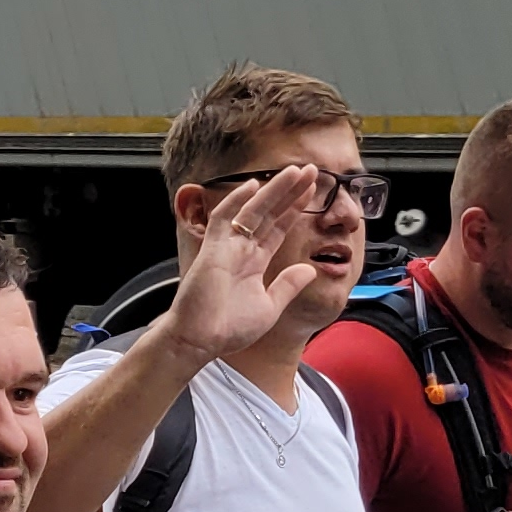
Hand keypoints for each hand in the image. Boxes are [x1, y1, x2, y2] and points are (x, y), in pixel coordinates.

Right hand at [157, 169, 322, 364]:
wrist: (200, 341)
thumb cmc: (228, 329)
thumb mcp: (270, 307)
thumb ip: (288, 286)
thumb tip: (309, 269)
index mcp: (255, 262)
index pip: (278, 228)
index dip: (294, 209)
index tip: (311, 191)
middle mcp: (242, 250)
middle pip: (270, 213)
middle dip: (290, 192)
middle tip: (310, 171)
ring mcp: (227, 247)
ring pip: (252, 210)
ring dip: (273, 190)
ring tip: (295, 171)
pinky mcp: (212, 250)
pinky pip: (223, 219)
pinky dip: (236, 201)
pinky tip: (253, 185)